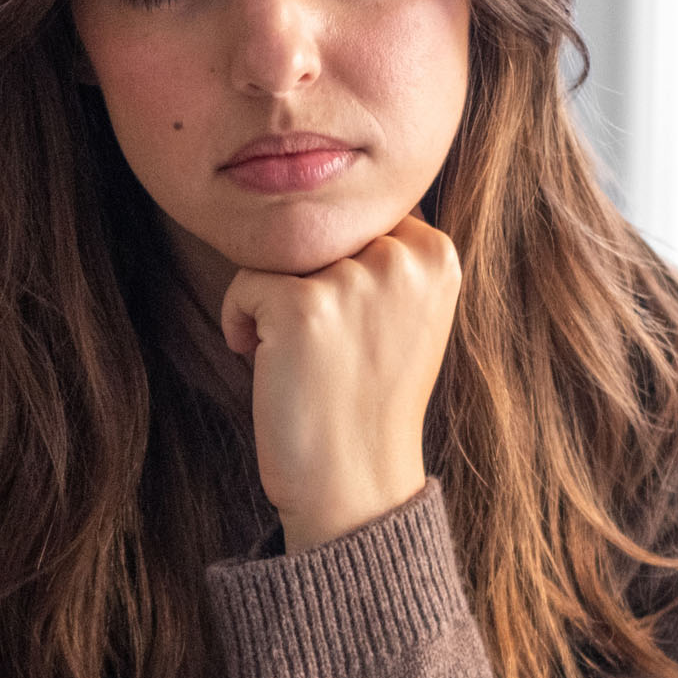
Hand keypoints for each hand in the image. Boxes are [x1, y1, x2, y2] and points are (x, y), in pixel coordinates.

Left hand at [220, 205, 460, 553]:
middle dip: (305, 281)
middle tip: (322, 347)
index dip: (339, 269)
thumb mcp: (406, 315)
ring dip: (271, 303)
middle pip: (318, 231)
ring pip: (278, 254)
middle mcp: (404, 258)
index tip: (348, 329)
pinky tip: (266, 363)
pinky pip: (244, 283)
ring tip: (299, 357)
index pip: (360, 218)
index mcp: (438, 255)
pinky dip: (239, 323)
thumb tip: (326, 193)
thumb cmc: (369, 400)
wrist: (355, 484)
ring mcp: (355, 279)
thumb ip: (385, 256)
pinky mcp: (302, 304)